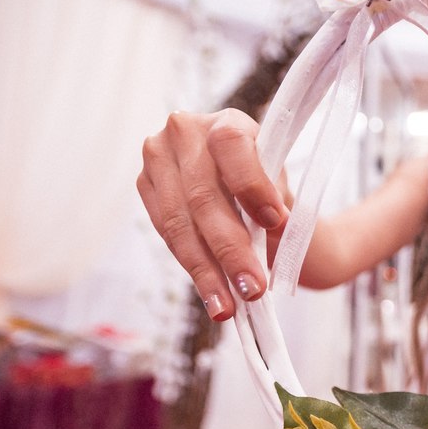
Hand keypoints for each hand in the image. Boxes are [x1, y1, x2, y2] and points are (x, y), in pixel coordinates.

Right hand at [138, 109, 288, 320]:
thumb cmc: (269, 192)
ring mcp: (157, 159)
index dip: (251, 184)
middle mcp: (184, 132)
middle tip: (253, 288)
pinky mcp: (145, 187)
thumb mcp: (282, 191)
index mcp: (227, 122)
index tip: (275, 221)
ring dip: (208, 272)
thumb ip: (277, 199)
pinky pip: (167, 236)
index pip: (231, 145)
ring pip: (180, 224)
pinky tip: (213, 299)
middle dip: (230, 249)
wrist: (244, 197)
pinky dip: (194, 271)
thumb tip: (274, 220)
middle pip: (203, 196)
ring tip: (229, 307)